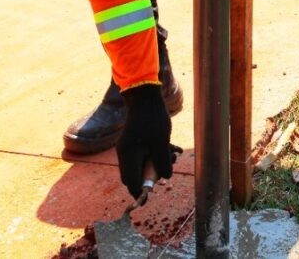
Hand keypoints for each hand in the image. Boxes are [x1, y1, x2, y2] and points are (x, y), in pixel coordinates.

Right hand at [117, 84, 175, 198]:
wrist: (145, 98)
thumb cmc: (153, 119)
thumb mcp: (161, 143)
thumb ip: (163, 163)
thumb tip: (165, 178)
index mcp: (128, 156)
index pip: (131, 182)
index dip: (139, 192)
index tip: (146, 200)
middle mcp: (125, 154)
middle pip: (135, 175)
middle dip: (152, 176)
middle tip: (168, 169)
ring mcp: (128, 148)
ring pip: (142, 164)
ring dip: (157, 163)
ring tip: (174, 155)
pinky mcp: (134, 142)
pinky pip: (144, 155)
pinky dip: (156, 154)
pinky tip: (172, 148)